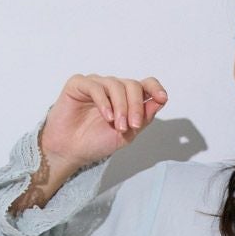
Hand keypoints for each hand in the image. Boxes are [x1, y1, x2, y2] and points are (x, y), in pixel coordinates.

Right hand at [40, 72, 168, 170]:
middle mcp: (113, 88)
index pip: (145, 84)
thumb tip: (160, 101)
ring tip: (119, 126)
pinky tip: (106, 117)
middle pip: (132, 85)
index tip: (162, 98)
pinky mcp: (78, 84)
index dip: (155, 88)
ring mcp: (96, 85)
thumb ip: (143, 118)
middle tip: (133, 125)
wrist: (71, 151)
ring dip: (121, 107)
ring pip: (116, 85)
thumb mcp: (127, 134)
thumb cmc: (96, 142)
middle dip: (136, 106)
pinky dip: (104, 102)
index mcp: (126, 99)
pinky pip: (95, 86)